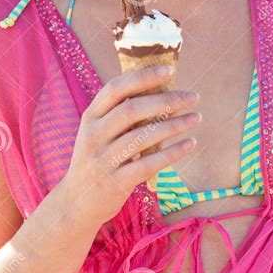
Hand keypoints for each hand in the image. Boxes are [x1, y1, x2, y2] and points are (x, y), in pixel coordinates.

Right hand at [58, 63, 200, 226]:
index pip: (116, 88)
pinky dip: (171, 153)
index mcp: (91, 116)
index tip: (169, 70)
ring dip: (174, 125)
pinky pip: (148, 164)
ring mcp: (103, 160)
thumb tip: (163, 90)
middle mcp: (94, 135)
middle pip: (132, 110)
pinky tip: (189, 144)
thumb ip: (120, 113)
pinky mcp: (115, 182)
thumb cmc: (98, 158)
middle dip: (166, 100)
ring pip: (142, 137)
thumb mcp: (99, 132)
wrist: (76, 202)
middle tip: (193, 97)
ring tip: (196, 118)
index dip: (143, 77)